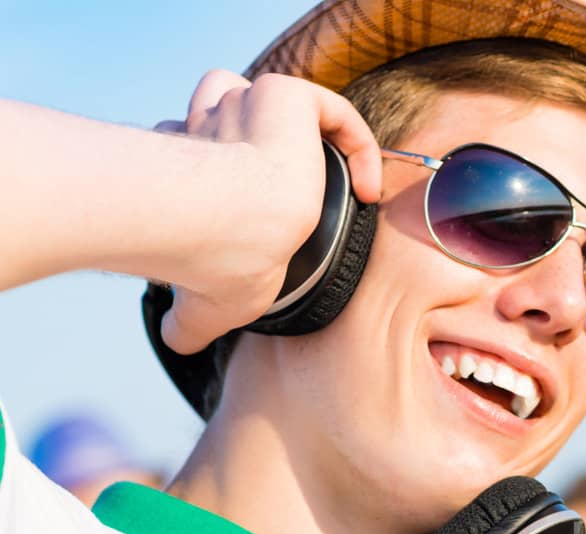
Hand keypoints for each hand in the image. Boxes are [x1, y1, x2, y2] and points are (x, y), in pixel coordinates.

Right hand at [151, 71, 382, 353]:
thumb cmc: (214, 263)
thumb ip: (188, 320)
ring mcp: (242, 105)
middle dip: (254, 151)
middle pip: (226, 117)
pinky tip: (367, 188)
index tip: (264, 222)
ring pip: (263, 99)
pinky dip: (354, 139)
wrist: (234, 224)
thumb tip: (175, 341)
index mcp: (183, 170)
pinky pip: (327, 107)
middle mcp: (206, 128)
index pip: (195, 152)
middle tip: (289, 202)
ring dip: (296, 135)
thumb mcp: (202, 302)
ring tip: (325, 185)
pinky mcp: (282, 96)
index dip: (227, 180)